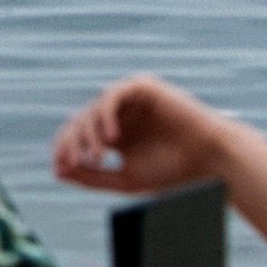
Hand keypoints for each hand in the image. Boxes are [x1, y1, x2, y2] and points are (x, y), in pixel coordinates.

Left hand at [49, 79, 234, 197]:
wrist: (208, 160)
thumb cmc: (172, 172)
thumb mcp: (126, 179)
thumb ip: (93, 176)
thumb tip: (58, 172)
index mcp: (114, 134)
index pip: (77, 135)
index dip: (64, 149)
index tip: (59, 168)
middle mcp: (120, 114)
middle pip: (81, 121)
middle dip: (73, 142)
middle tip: (77, 162)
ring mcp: (130, 100)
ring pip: (93, 108)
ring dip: (89, 133)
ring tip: (98, 156)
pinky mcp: (143, 87)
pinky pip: (113, 94)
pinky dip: (106, 114)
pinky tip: (111, 137)